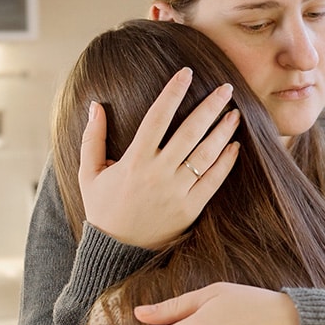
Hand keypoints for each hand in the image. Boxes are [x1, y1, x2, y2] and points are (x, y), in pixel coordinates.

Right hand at [79, 67, 239, 248]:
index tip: (186, 73)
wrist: (117, 250)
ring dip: (223, 132)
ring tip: (235, 113)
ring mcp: (177, 192)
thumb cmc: (103, 208)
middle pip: (189, 132)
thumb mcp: (89, 174)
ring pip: (205, 155)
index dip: (173, 93)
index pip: (157, 117)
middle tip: (226, 88)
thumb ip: (92, 139)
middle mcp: (158, 173)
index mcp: (134, 161)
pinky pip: (213, 181)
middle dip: (210, 107)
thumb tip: (95, 106)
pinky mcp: (190, 208)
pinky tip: (234, 147)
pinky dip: (226, 163)